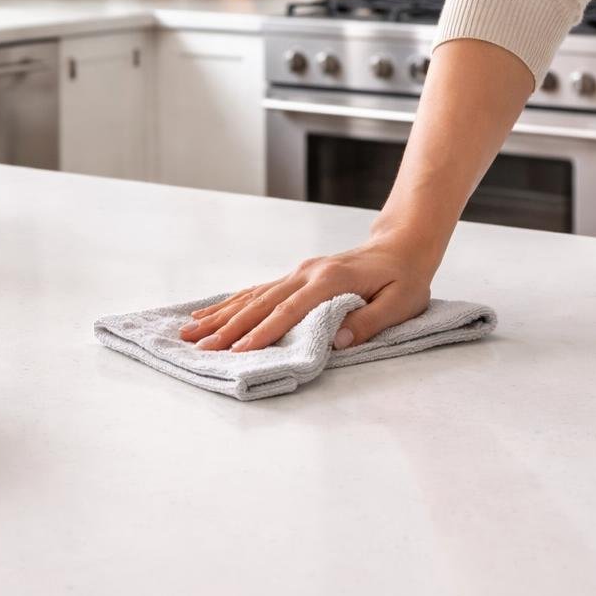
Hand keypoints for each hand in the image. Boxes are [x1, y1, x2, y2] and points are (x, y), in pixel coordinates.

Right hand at [179, 238, 435, 352]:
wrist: (402, 244)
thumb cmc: (405, 277)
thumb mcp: (401, 302)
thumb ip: (370, 321)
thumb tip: (337, 341)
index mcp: (330, 280)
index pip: (290, 311)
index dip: (262, 333)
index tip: (237, 351)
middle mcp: (307, 273)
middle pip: (261, 303)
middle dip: (228, 327)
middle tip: (198, 346)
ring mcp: (299, 272)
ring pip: (253, 295)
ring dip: (221, 314)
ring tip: (191, 330)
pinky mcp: (297, 275)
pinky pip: (259, 290)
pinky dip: (233, 302)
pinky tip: (213, 312)